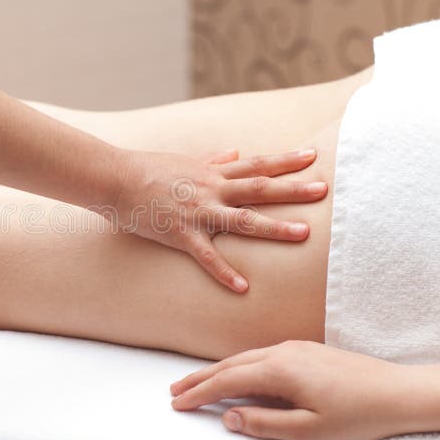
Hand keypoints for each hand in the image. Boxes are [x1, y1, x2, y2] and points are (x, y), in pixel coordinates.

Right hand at [112, 149, 326, 292]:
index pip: (257, 165)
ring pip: (242, 220)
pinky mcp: (181, 235)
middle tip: (324, 190)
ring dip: (274, 227)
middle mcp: (211, 190)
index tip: (313, 156)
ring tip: (303, 234)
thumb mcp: (184, 160)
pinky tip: (243, 287)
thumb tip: (234, 152)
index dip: (286, 161)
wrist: (115, 179)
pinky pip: (207, 256)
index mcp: (213, 173)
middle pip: (259, 188)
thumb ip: (213, 159)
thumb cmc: (147, 169)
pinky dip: (225, 272)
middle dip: (293, 190)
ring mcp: (198, 212)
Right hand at [170, 341, 416, 439]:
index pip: (228, 381)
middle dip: (200, 378)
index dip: (200, 394)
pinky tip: (236, 375)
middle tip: (174, 392)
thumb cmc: (359, 416)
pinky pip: (261, 355)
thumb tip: (228, 418)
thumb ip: (264, 423)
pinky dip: (239, 365)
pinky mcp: (306, 350)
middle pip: (230, 364)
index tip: (177, 404)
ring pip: (245, 357)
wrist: (400, 392)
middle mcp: (283, 352)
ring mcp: (295, 348)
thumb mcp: (309, 431)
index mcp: (281, 370)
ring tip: (196, 383)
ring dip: (218, 370)